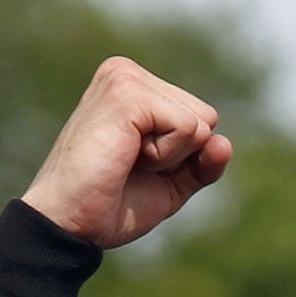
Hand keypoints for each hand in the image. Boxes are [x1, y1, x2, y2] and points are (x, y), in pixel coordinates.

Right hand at [21, 56, 231, 247]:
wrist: (70, 222)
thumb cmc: (111, 204)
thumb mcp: (170, 185)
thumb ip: (202, 164)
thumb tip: (224, 143)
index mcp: (135, 87)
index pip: (202, 119)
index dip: (183, 158)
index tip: (137, 166)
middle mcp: (128, 73)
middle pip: (206, 117)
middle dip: (180, 155)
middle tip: (130, 166)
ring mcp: (125, 78)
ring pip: (199, 122)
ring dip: (170, 157)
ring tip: (125, 161)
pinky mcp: (127, 93)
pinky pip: (187, 128)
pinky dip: (164, 157)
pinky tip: (126, 157)